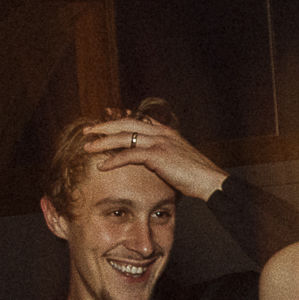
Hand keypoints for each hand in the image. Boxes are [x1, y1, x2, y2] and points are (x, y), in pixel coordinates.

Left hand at [83, 113, 227, 201]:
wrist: (210, 181)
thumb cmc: (197, 176)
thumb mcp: (180, 160)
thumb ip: (165, 156)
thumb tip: (153, 162)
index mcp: (167, 132)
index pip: (138, 120)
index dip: (120, 119)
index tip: (106, 120)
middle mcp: (161, 133)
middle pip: (126, 123)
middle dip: (105, 126)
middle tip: (89, 130)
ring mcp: (159, 142)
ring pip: (124, 137)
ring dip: (103, 141)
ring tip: (88, 146)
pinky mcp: (157, 156)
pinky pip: (129, 155)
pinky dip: (113, 160)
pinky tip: (102, 165)